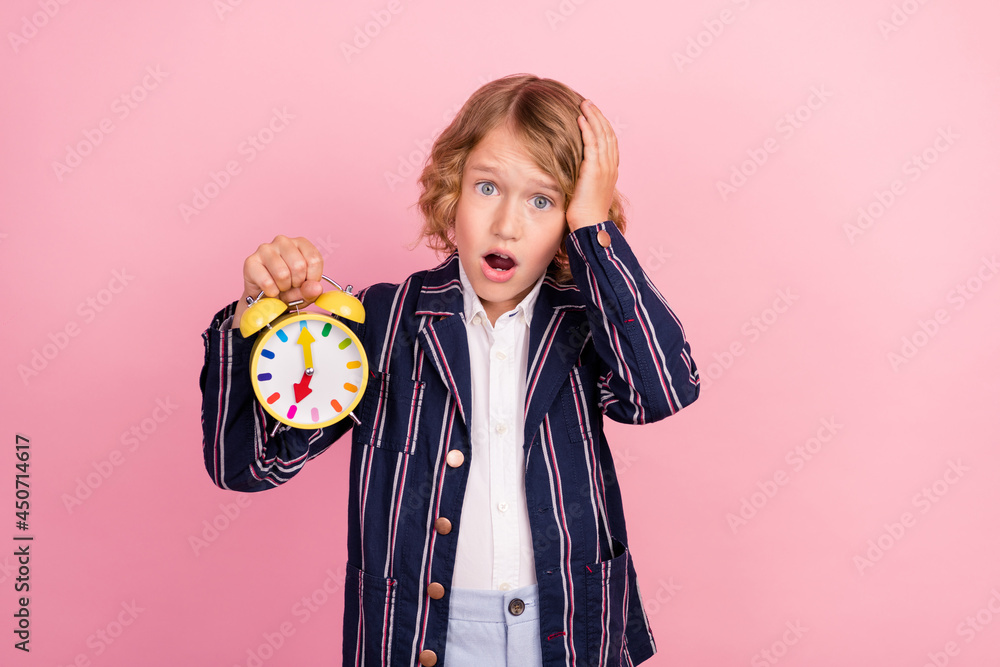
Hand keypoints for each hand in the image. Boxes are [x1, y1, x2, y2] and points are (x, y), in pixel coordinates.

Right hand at [232, 235, 324, 329]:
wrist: (266, 299)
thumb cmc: (289, 290)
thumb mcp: (306, 292)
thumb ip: (313, 291)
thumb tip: (315, 288)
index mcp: (300, 243)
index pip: (315, 260)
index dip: (312, 279)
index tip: (306, 283)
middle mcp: (282, 241)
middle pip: (299, 266)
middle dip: (297, 283)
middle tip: (291, 285)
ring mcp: (265, 249)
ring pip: (282, 273)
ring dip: (283, 288)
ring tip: (281, 287)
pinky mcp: (250, 262)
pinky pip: (267, 282)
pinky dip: (271, 292)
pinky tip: (270, 290)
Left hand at [565, 99, 618, 232]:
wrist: (589, 225)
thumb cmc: (585, 214)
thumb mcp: (587, 191)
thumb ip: (585, 178)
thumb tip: (573, 172)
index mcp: (611, 170)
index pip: (610, 141)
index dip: (602, 126)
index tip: (593, 114)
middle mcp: (611, 166)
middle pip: (608, 133)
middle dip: (598, 116)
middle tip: (589, 103)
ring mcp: (604, 167)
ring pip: (602, 135)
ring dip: (593, 117)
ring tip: (585, 104)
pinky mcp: (594, 170)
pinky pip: (592, 144)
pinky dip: (587, 129)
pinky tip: (580, 119)